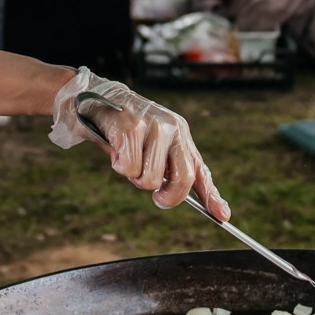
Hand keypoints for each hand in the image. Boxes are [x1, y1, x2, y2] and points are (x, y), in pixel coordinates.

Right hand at [49, 67, 227, 215]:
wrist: (91, 97)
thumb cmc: (121, 128)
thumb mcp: (150, 144)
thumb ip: (164, 166)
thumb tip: (172, 198)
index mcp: (180, 132)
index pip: (200, 168)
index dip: (212, 195)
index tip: (223, 216)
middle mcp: (172, 127)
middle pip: (183, 178)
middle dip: (168, 196)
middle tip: (156, 197)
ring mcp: (153, 126)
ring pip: (150, 179)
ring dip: (133, 176)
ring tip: (125, 155)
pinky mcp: (131, 127)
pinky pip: (128, 168)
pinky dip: (117, 165)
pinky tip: (114, 146)